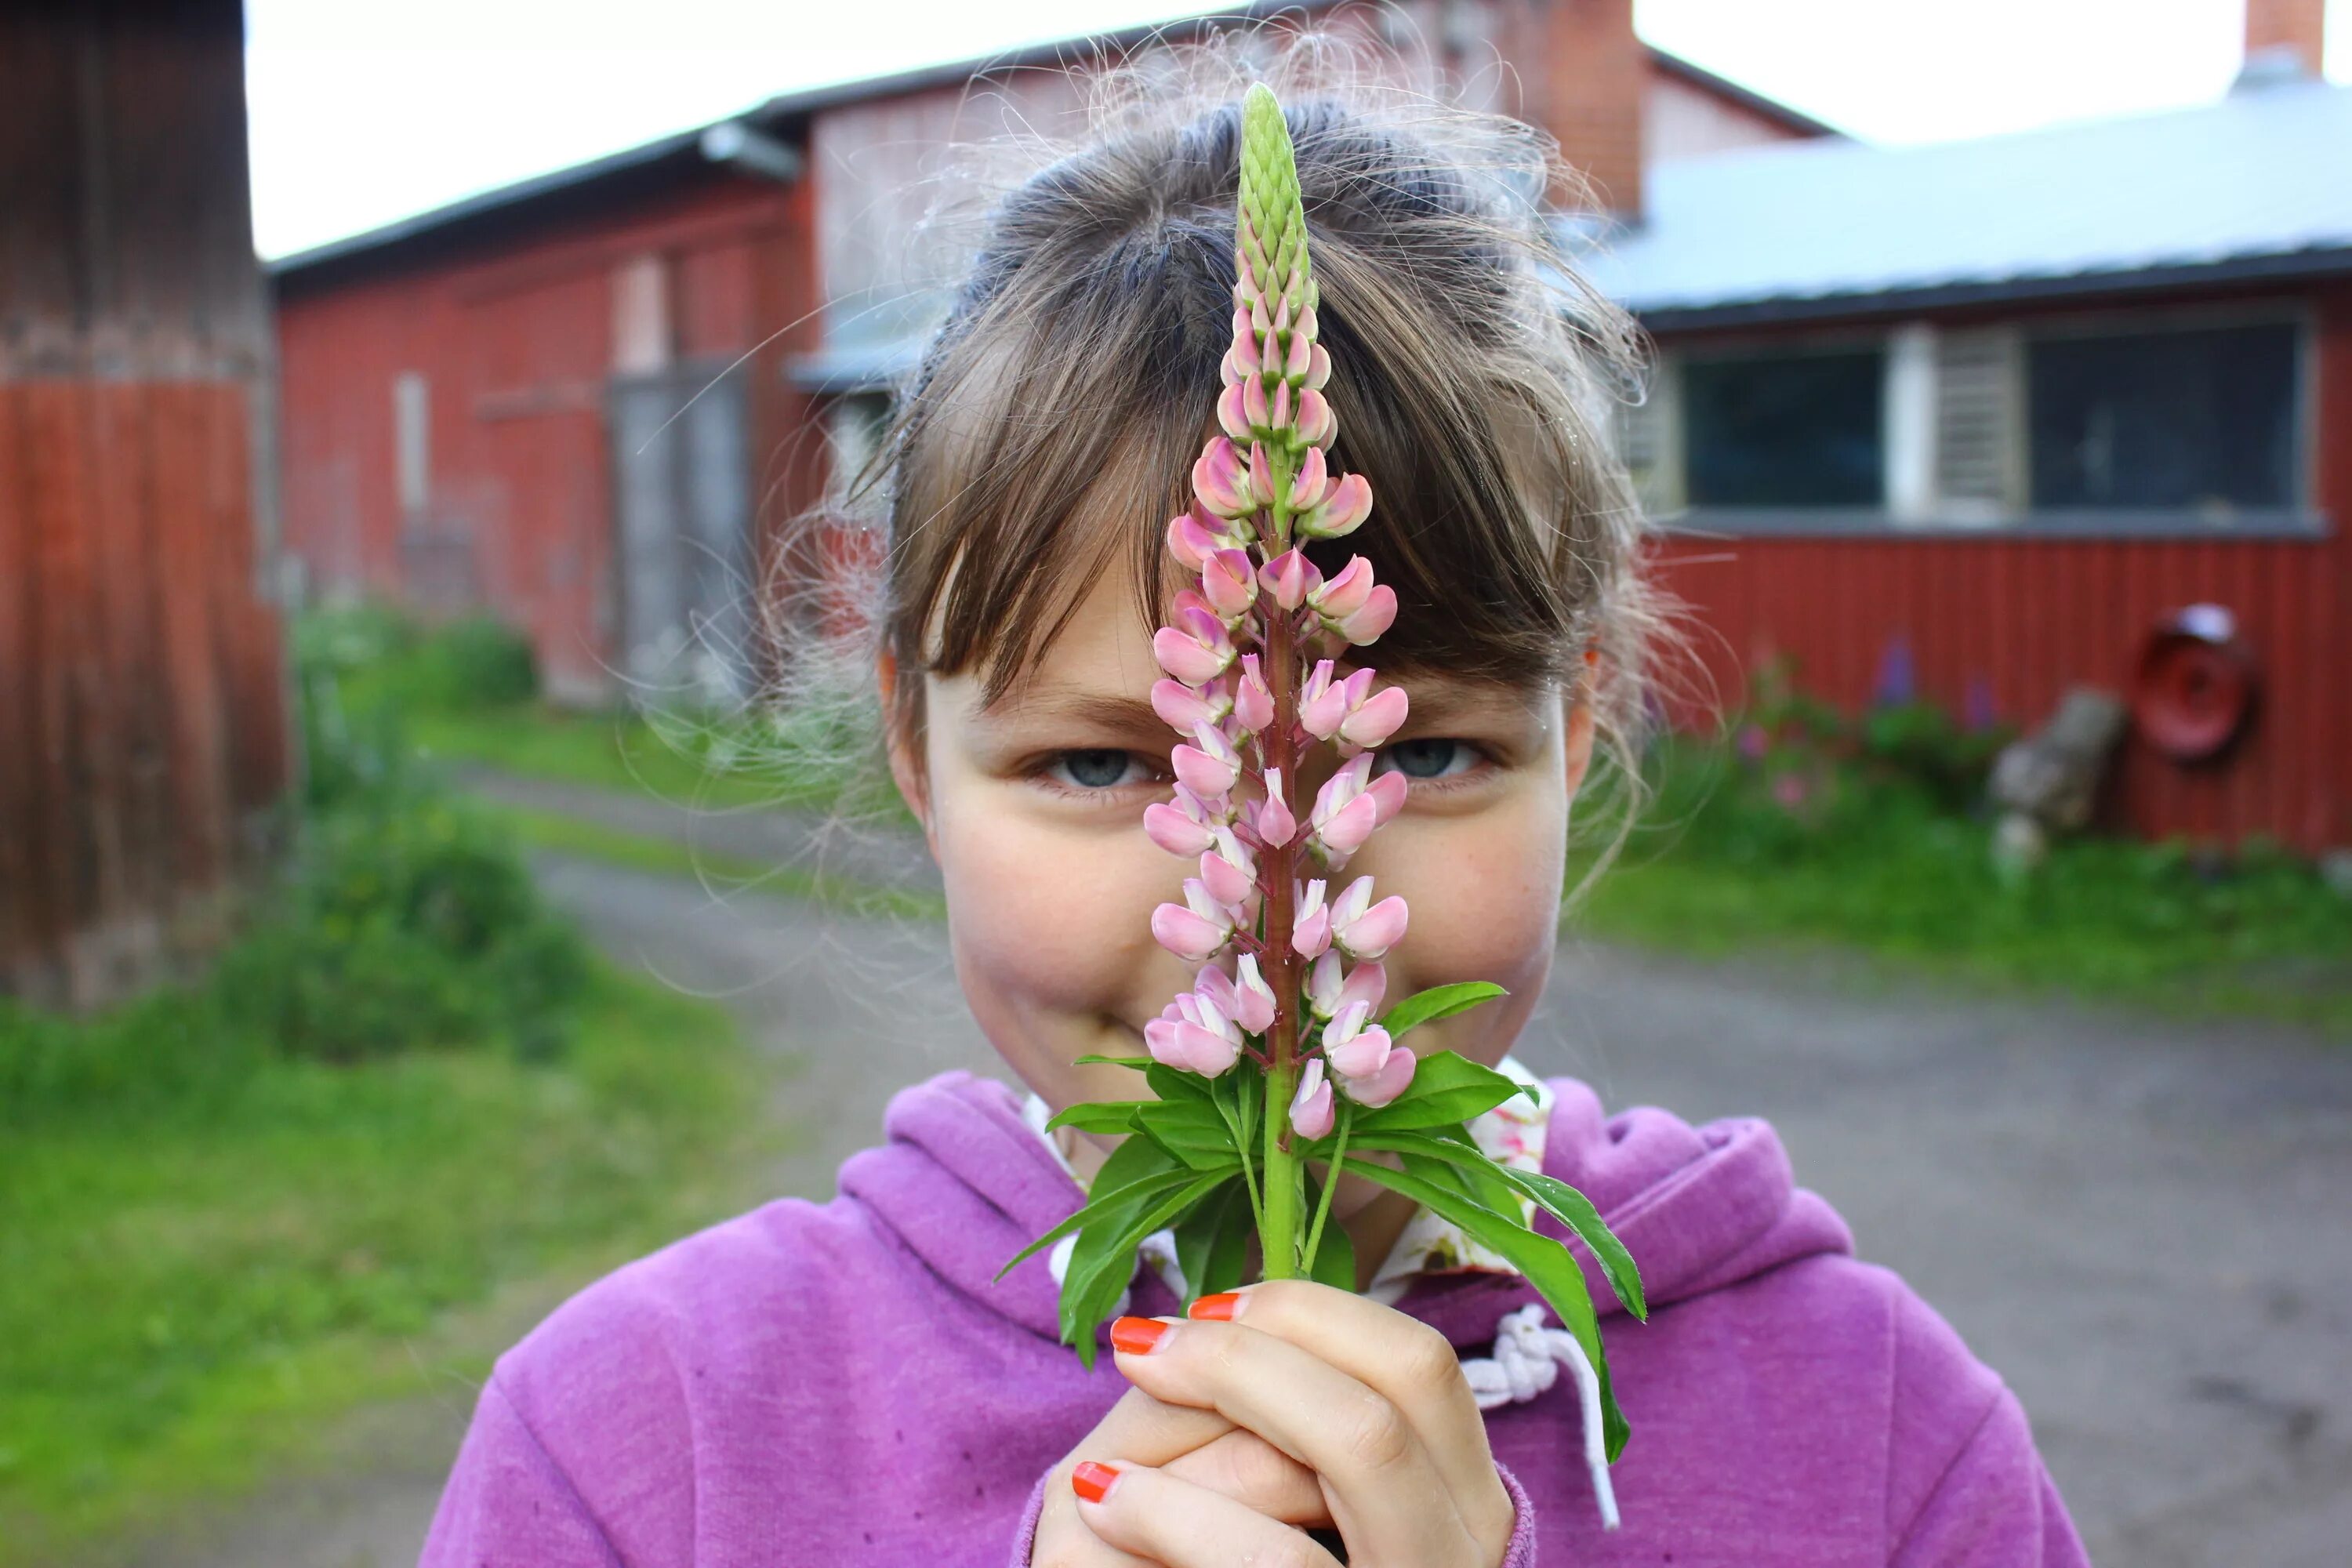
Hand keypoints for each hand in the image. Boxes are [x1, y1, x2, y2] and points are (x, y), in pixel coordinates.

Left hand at [1070, 1280, 1516, 1566]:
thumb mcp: (1295, 1514)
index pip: (1419, 1363)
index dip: (1314, 1314)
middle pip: (1394, 1390)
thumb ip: (1290, 1435)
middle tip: (1147, 1345)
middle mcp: (1463, 1552)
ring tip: (1111, 1418)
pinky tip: (1104, 1498)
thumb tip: (1220, 1320)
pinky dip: (1177, 1512)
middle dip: (1260, 1348)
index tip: (1211, 1308)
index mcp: (1461, 1504)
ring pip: (1358, 1448)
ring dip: (1225, 1405)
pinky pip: (1278, 1561)